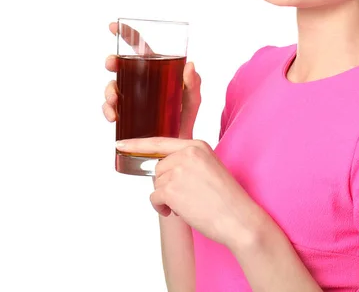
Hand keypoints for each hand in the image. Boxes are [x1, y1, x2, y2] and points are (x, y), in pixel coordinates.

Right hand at [102, 21, 200, 138]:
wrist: (178, 147)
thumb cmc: (186, 118)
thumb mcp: (193, 99)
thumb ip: (194, 83)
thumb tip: (190, 66)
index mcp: (157, 71)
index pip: (141, 48)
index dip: (127, 35)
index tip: (114, 26)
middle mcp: (141, 82)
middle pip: (122, 66)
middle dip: (113, 62)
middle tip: (112, 64)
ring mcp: (131, 98)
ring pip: (112, 87)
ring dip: (109, 90)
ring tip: (114, 100)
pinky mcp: (125, 115)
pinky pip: (111, 108)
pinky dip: (108, 110)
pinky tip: (114, 116)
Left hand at [115, 137, 264, 251]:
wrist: (238, 217)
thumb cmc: (227, 198)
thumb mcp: (210, 167)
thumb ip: (188, 161)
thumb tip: (163, 169)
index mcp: (197, 145)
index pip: (161, 141)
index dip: (137, 144)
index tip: (120, 144)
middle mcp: (187, 153)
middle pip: (159, 167)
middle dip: (166, 184)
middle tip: (185, 196)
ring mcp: (178, 170)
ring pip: (156, 183)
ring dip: (166, 197)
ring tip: (187, 204)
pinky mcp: (171, 189)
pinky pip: (154, 197)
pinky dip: (161, 208)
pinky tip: (178, 211)